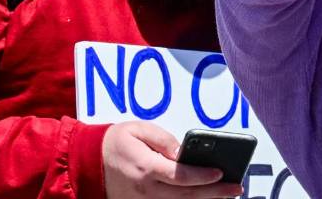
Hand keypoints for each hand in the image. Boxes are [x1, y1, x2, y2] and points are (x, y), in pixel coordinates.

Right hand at [102, 121, 241, 198]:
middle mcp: (145, 190)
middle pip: (185, 196)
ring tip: (226, 195)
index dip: (203, 177)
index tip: (220, 173)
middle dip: (214, 193)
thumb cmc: (114, 143)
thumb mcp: (138, 130)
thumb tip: (183, 152)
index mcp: (145, 168)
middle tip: (235, 188)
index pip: (180, 176)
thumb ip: (164, 140)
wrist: (86, 162)